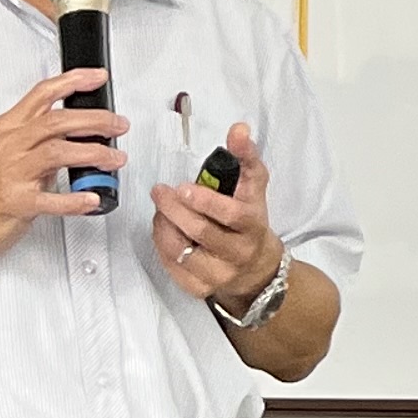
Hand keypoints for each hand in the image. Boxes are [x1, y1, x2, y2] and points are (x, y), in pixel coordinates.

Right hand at [0, 71, 123, 255]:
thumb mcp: (8, 149)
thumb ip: (41, 136)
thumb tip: (82, 128)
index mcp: (9, 128)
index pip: (42, 94)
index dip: (74, 81)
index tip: (98, 77)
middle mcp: (10, 146)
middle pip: (58, 121)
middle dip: (96, 120)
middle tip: (119, 125)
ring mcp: (12, 173)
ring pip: (58, 152)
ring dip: (94, 154)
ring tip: (115, 159)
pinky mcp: (16, 202)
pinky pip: (51, 199)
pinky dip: (75, 199)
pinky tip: (92, 198)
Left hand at [150, 121, 283, 310]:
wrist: (256, 266)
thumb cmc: (250, 221)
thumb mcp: (254, 187)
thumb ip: (246, 156)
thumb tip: (239, 129)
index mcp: (253, 225)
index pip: (232, 215)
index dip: (206, 201)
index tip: (185, 187)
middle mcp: (238, 252)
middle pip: (200, 232)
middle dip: (174, 209)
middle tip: (160, 192)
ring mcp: (219, 273)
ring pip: (181, 250)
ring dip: (164, 225)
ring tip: (161, 209)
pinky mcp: (200, 287)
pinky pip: (171, 265)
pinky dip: (162, 244)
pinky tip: (164, 229)